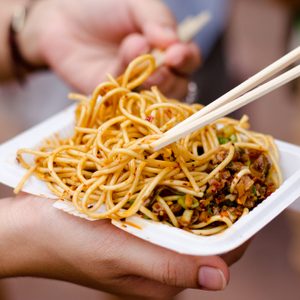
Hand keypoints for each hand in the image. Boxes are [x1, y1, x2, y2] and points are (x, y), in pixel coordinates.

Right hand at [0, 195, 233, 298]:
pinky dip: (174, 194)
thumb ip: (167, 266)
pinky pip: (166, 211)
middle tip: (226, 173)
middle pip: (205, 238)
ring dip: (198, 197)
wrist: (30, 229)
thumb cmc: (69, 241)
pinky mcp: (135, 230)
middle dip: (219, 207)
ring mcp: (147, 245)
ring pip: (186, 222)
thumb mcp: (118, 255)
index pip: (218, 257)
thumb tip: (221, 279)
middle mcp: (159, 264)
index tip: (246, 194)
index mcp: (161, 280)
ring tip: (207, 169)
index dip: (238, 228)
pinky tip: (175, 174)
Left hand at [19, 0, 200, 98]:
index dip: (187, 60)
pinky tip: (118, 63)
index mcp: (165, 48)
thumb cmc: (101, 7)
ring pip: (155, 97)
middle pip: (178, 86)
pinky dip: (126, 83)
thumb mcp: (134, 4)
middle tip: (162, 62)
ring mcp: (134, 87)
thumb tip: (173, 42)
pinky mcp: (114, 98)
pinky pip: (128, 99)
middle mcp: (154, 71)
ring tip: (133, 51)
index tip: (176, 53)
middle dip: (173, 77)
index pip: (188, 61)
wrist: (60, 18)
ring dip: (151, 80)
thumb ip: (157, 19)